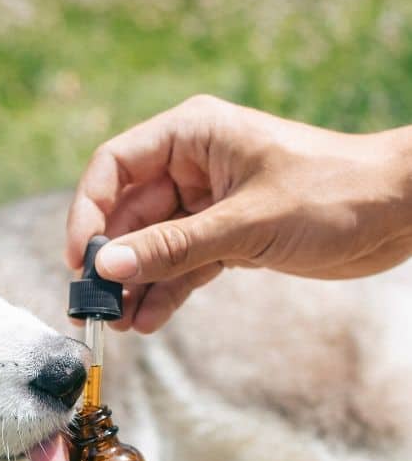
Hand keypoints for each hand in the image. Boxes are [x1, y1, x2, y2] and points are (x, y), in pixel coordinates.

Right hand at [67, 96, 411, 331]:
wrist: (398, 214)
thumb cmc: (334, 192)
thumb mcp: (245, 222)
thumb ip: (173, 247)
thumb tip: (108, 268)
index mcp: (192, 136)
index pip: (116, 167)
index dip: (89, 212)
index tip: (81, 258)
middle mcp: (192, 167)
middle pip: (127, 214)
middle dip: (111, 261)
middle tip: (95, 306)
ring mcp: (205, 205)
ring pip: (151, 247)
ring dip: (134, 284)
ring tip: (119, 323)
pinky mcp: (223, 238)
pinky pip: (180, 267)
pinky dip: (164, 293)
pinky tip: (149, 321)